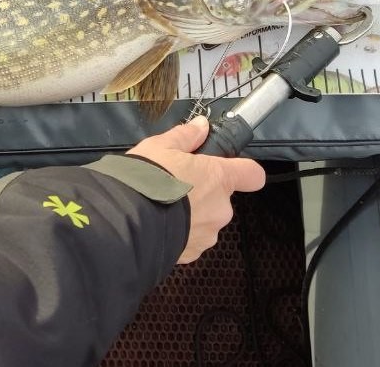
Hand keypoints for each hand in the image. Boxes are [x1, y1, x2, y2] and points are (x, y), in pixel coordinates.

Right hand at [126, 117, 265, 263]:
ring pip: (206, 219)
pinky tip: (159, 223)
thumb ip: (185, 136)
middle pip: (221, 197)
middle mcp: (221, 208)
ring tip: (163, 206)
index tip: (229, 168)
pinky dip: (180, 232)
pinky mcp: (192, 253)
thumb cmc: (146, 180)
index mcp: (218, 178)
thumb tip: (201, 126)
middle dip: (202, 192)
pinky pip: (191, 239)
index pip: (252, 174)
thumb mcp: (160, 147)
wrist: (127, 221)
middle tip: (175, 184)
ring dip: (191, 214)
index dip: (243, 171)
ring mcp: (208, 233)